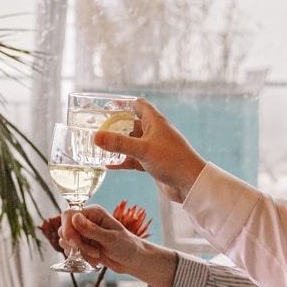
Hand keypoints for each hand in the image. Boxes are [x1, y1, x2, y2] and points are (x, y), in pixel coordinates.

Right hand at [60, 205, 167, 284]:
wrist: (132, 260)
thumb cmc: (127, 246)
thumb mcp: (110, 238)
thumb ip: (92, 230)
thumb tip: (74, 218)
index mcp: (93, 213)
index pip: (68, 214)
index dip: (68, 228)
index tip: (76, 242)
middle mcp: (86, 221)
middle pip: (64, 228)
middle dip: (75, 243)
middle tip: (92, 251)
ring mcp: (83, 233)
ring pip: (65, 240)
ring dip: (78, 251)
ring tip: (96, 255)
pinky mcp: (82, 244)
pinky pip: (70, 250)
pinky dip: (79, 257)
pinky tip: (94, 260)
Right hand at [92, 99, 207, 204]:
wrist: (190, 183)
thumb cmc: (172, 160)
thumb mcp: (142, 150)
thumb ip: (119, 143)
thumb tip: (96, 136)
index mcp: (155, 121)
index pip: (138, 104)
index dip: (123, 103)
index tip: (107, 106)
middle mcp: (154, 132)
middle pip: (130, 124)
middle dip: (115, 126)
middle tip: (98, 128)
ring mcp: (153, 148)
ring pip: (131, 143)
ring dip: (117, 145)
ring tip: (100, 147)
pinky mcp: (152, 162)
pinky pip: (133, 158)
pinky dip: (122, 161)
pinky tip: (109, 165)